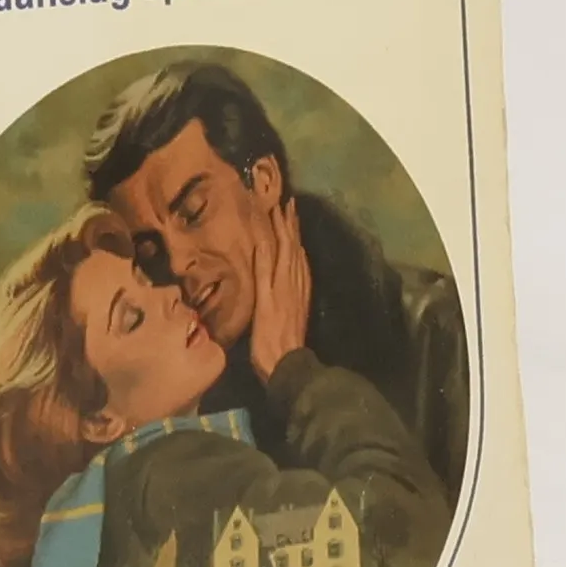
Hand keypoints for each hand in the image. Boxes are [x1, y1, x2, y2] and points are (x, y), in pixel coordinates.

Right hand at [248, 198, 311, 382]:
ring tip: (293, 222)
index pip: (285, 245)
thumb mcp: (262, 301)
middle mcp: (295, 282)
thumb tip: (264, 241)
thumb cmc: (267, 335)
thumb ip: (263, 271)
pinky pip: (303, 271)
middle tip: (290, 205)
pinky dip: (300, 257)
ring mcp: (300, 292)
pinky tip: (299, 256)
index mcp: (284, 280)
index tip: (279, 204)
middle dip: (292, 226)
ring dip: (296, 238)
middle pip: (295, 248)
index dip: (282, 225)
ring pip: (299, 258)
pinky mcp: (301, 301)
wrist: (286, 362)